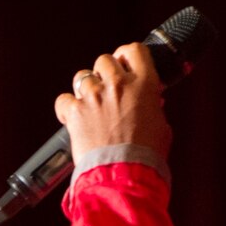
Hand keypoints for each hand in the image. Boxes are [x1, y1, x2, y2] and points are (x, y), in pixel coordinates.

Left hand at [54, 41, 172, 162]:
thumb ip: (153, 107)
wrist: (124, 175)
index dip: (127, 56)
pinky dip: (67, 108)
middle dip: (105, 72)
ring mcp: (94, 97)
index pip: (135, 50)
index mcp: (143, 84)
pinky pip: (64, 99)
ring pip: (82, 76)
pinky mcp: (75, 112)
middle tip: (108, 89)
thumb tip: (151, 102)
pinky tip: (74, 118)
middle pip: (104, 60)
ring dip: (86, 88)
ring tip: (91, 105)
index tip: (125, 65)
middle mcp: (117, 85)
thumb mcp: (162, 126)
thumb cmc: (146, 155)